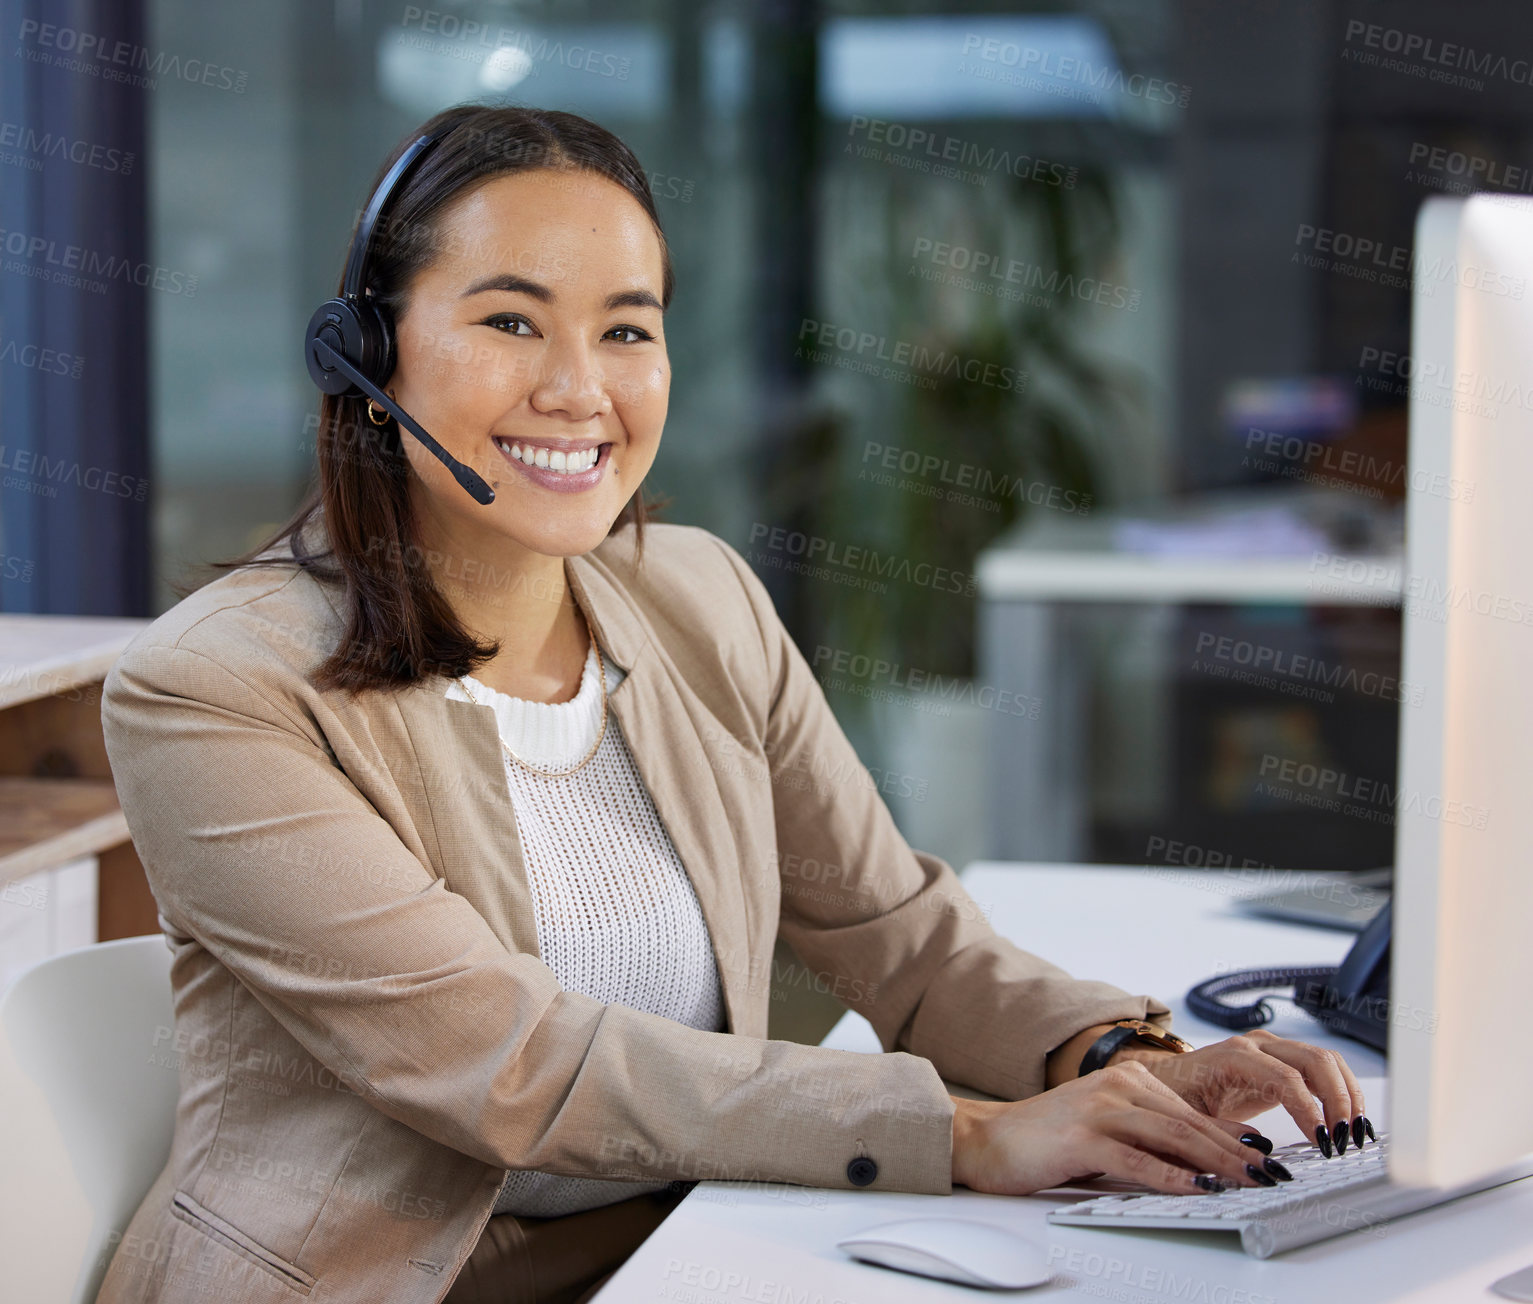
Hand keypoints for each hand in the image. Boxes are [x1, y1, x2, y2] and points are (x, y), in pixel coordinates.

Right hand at [950, 1060, 1282, 1195]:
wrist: (987, 1138)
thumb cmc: (1047, 1140)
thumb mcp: (1108, 1130)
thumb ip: (1152, 1138)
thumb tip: (1207, 1161)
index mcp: (1127, 1080)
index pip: (1193, 1112)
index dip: (1234, 1137)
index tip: (1269, 1157)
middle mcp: (1117, 1087)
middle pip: (1190, 1124)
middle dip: (1237, 1152)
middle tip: (1273, 1174)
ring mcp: (1099, 1109)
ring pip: (1172, 1137)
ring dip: (1218, 1163)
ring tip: (1251, 1182)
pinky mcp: (1082, 1138)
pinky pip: (1137, 1160)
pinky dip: (1172, 1176)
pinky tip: (1197, 1188)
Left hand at [1125, 1028, 1372, 1155]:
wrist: (1165, 1078)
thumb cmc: (1173, 1098)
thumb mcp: (1189, 1120)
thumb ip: (1222, 1135)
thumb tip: (1261, 1156)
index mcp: (1233, 1056)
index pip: (1285, 1078)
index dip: (1310, 1110)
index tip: (1324, 1144)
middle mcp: (1257, 1045)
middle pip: (1315, 1060)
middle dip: (1339, 1101)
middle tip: (1346, 1142)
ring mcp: (1272, 1048)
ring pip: (1326, 1061)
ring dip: (1348, 1096)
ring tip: (1355, 1136)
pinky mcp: (1283, 1060)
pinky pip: (1322, 1068)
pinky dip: (1342, 1092)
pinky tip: (1348, 1123)